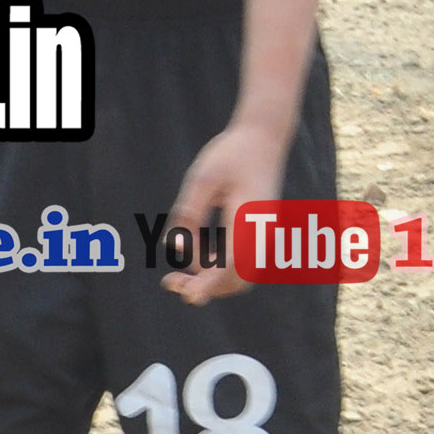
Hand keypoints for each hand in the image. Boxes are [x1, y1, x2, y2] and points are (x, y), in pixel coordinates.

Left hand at [159, 120, 285, 303]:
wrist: (264, 138)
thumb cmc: (233, 154)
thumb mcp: (203, 179)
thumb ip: (188, 214)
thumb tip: (175, 247)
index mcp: (251, 220)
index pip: (231, 264)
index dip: (208, 283)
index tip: (188, 295)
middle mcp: (262, 233)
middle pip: (237, 280)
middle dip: (205, 287)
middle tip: (169, 281)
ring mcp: (262, 235)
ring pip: (238, 276)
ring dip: (209, 280)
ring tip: (175, 275)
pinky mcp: (256, 233)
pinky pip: (238, 263)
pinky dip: (215, 268)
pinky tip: (193, 254)